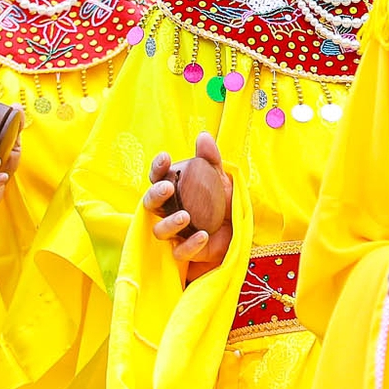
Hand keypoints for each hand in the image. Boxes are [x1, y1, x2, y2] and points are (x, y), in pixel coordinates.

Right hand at [143, 132, 234, 277]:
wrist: (238, 228)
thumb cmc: (221, 200)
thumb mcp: (219, 177)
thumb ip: (210, 159)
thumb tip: (203, 136)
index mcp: (172, 189)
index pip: (157, 177)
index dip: (158, 167)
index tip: (166, 158)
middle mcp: (167, 211)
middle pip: (150, 204)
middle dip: (156, 194)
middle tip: (168, 188)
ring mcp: (174, 232)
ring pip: (159, 230)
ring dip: (170, 222)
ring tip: (186, 215)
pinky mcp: (184, 252)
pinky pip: (180, 252)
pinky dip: (190, 245)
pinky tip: (203, 235)